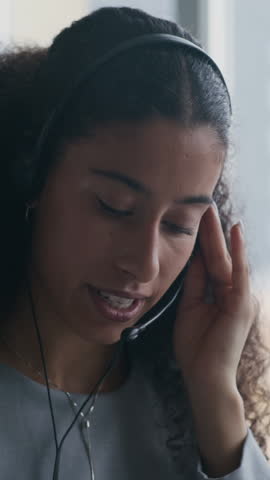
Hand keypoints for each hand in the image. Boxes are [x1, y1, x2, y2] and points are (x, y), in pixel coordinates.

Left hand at [173, 204, 256, 395]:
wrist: (205, 376)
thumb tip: (192, 258)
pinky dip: (237, 252)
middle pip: (217, 255)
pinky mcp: (241, 303)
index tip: (193, 218)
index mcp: (221, 293)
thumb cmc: (196, 347)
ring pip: (226, 259)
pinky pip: (237, 272)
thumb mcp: (191, 308)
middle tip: (202, 204)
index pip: (210, 261)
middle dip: (208, 230)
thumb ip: (195, 283)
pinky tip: (234, 231)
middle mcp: (233, 291)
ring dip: (217, 233)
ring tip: (210, 209)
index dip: (202, 240)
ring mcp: (239, 296)